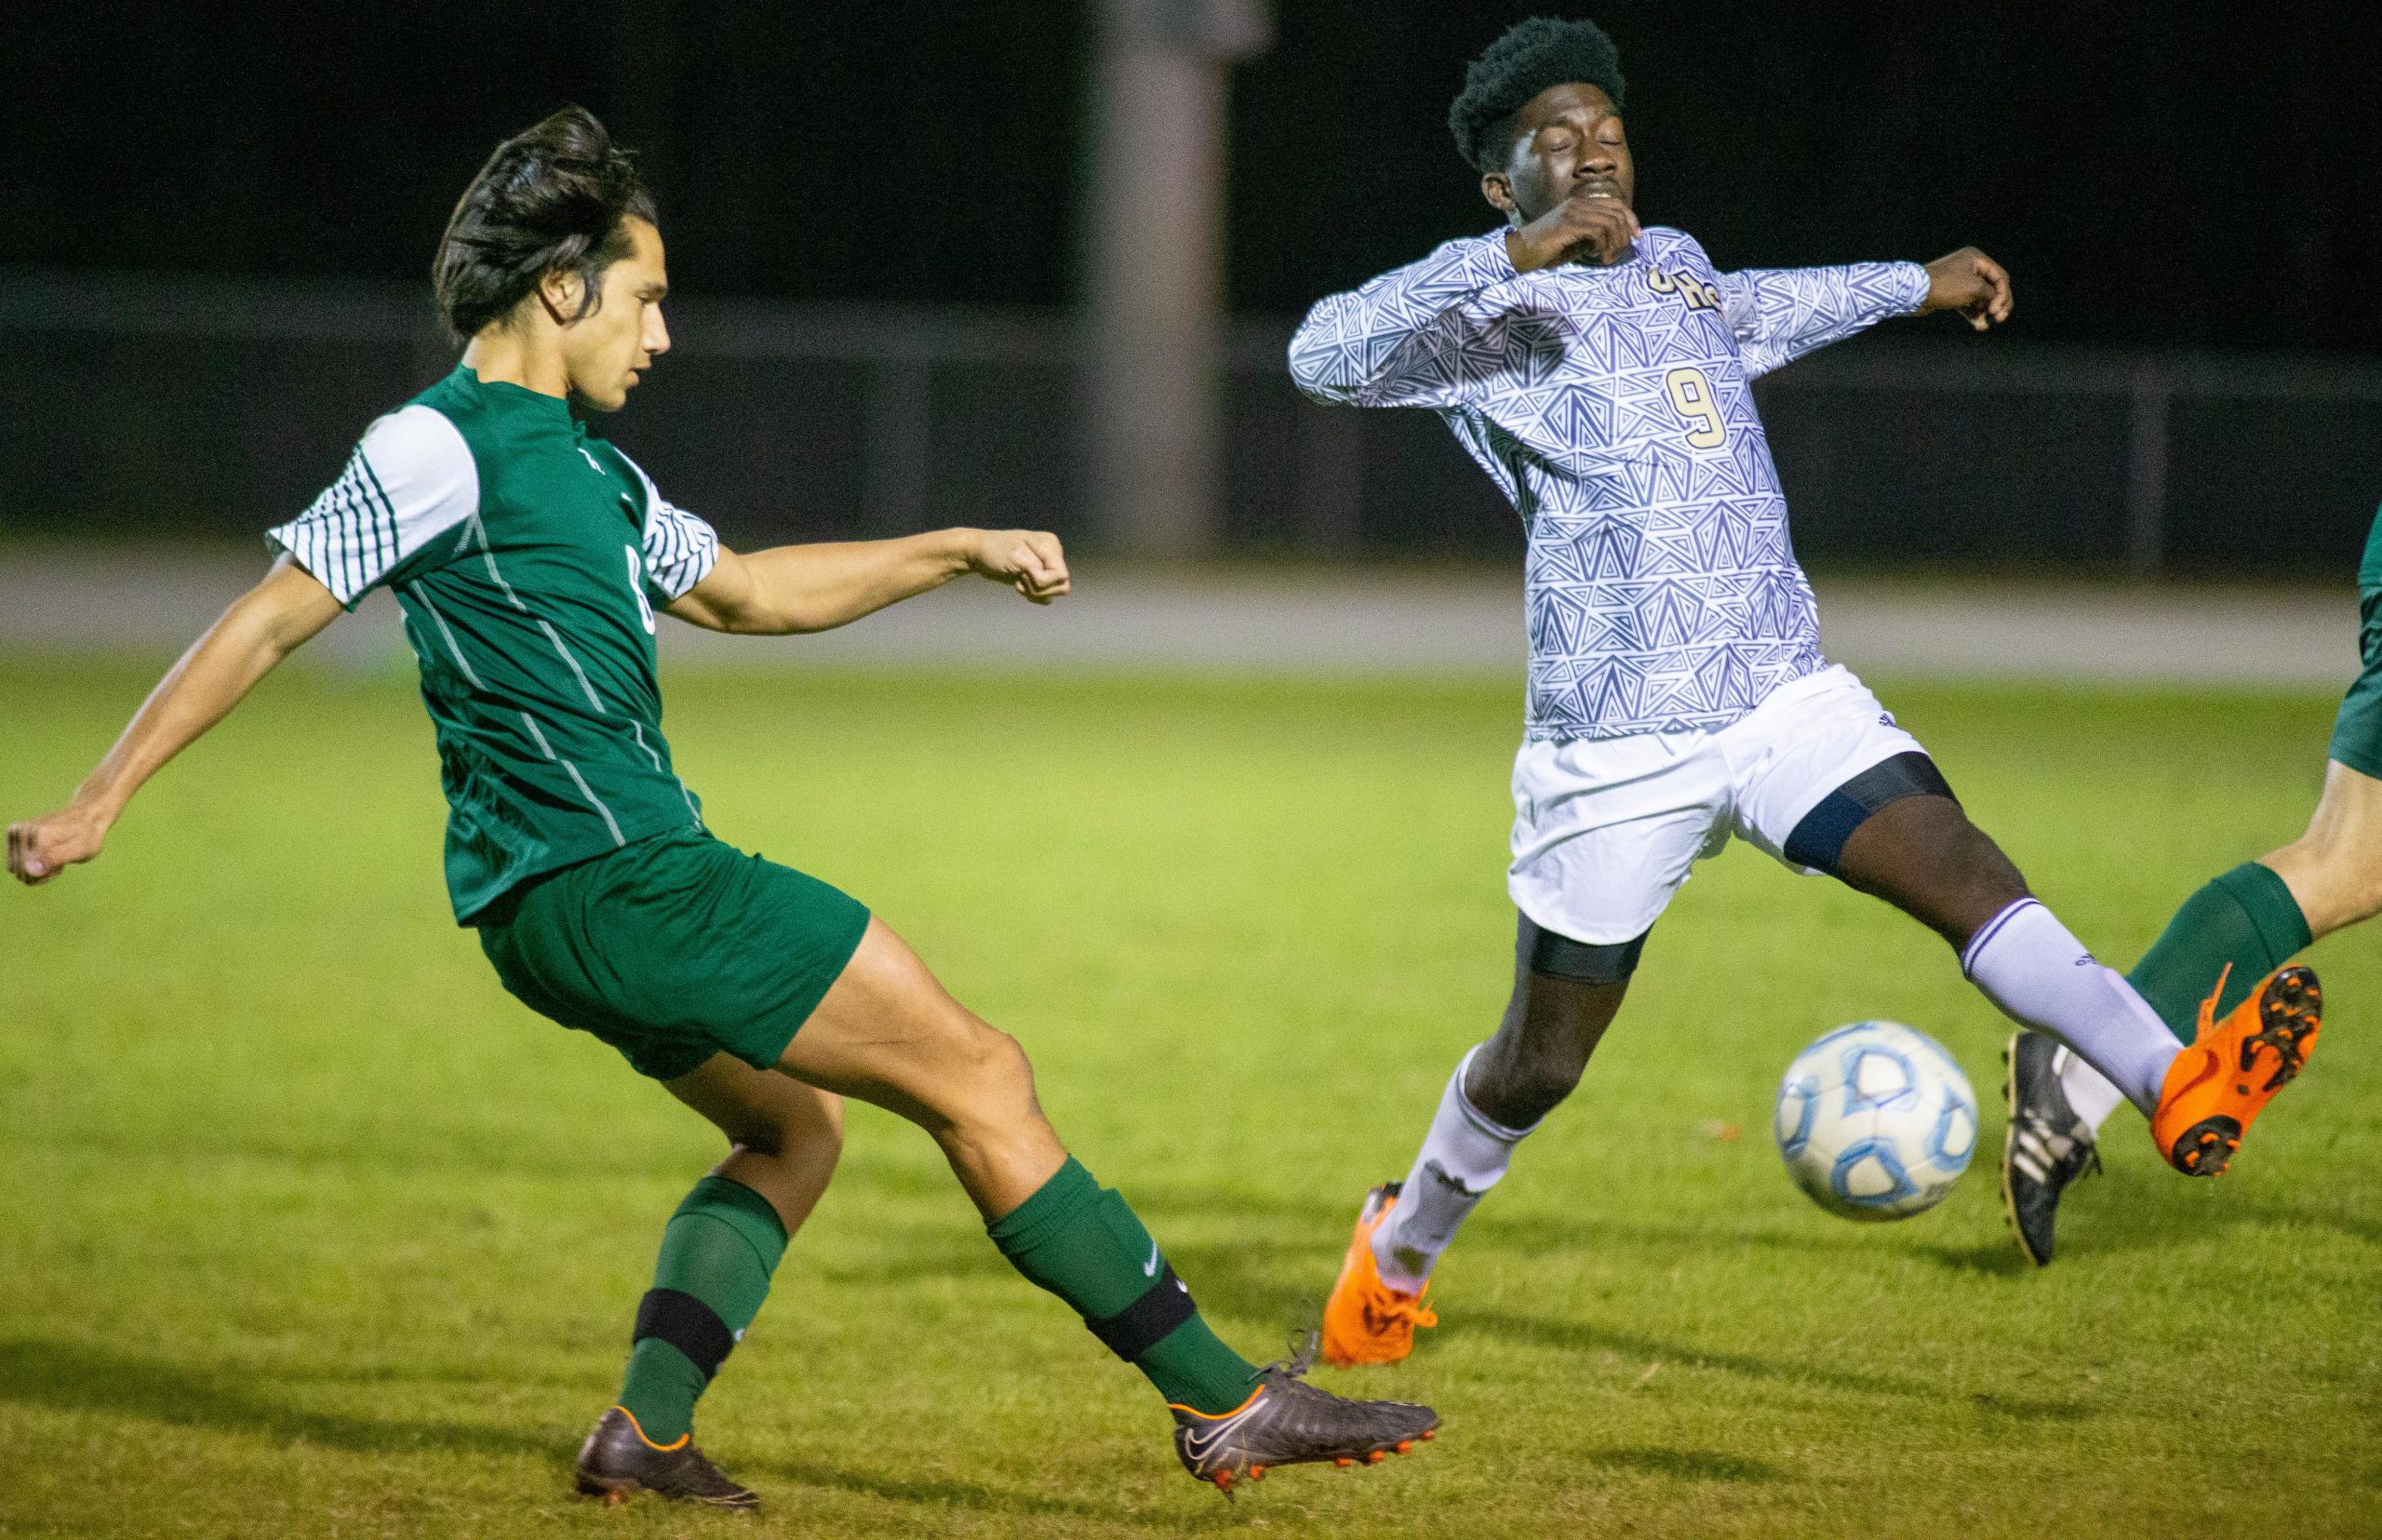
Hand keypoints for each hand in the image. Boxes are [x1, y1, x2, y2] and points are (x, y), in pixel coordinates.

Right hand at [7, 802, 110, 885]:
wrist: (86, 817)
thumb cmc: (86, 835)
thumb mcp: (81, 849)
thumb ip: (55, 858)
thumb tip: (30, 870)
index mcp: (38, 834)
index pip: (28, 872)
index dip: (48, 874)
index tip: (64, 861)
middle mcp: (21, 831)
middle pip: (22, 872)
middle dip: (43, 873)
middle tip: (61, 858)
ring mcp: (15, 833)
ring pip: (18, 871)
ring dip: (39, 870)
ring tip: (55, 856)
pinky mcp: (13, 836)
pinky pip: (16, 865)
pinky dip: (34, 865)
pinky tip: (47, 856)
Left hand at [965, 529, 1070, 604]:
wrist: (979, 554)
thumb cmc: (994, 551)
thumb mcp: (1016, 557)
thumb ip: (1036, 568)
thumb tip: (1048, 579)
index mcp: (1050, 545)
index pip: (1061, 574)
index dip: (1044, 581)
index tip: (1024, 573)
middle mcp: (1053, 555)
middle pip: (1062, 585)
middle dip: (1039, 589)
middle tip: (1020, 578)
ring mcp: (1047, 566)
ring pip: (1055, 592)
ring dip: (1035, 592)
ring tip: (1019, 581)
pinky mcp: (1041, 576)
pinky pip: (1047, 596)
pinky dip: (1033, 595)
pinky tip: (1020, 584)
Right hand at [1505, 191, 1641, 272]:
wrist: (1517, 253)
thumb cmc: (1544, 251)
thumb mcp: (1574, 240)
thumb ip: (1593, 236)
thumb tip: (1617, 241)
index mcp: (1579, 204)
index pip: (1616, 204)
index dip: (1631, 219)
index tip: (1637, 237)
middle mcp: (1577, 204)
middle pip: (1617, 213)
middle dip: (1624, 236)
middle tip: (1618, 254)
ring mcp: (1572, 213)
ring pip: (1611, 222)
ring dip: (1615, 243)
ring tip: (1607, 258)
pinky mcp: (1568, 225)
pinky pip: (1598, 231)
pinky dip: (1602, 246)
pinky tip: (1595, 257)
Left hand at [1921, 247, 2011, 330]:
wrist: (1914, 293)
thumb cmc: (1946, 286)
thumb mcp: (1975, 288)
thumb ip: (1991, 295)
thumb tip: (1996, 303)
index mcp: (1976, 258)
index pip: (2000, 277)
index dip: (2003, 295)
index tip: (1996, 311)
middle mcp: (1970, 266)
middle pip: (1992, 288)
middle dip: (1997, 304)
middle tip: (1999, 319)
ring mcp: (1960, 280)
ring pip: (1980, 298)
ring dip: (1985, 312)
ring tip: (1984, 326)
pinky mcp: (1951, 294)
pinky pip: (1968, 304)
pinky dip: (1974, 314)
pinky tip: (1979, 326)